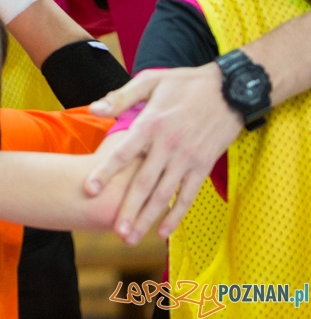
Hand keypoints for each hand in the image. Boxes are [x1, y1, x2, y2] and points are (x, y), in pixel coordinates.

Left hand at [84, 64, 237, 241]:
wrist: (229, 90)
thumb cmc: (184, 83)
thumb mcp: (150, 81)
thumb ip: (121, 98)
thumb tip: (94, 109)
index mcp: (151, 124)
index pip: (123, 153)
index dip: (106, 172)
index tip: (89, 189)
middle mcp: (168, 146)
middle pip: (144, 183)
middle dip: (128, 209)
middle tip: (115, 231)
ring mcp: (187, 159)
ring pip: (164, 194)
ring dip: (148, 217)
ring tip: (132, 236)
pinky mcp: (202, 166)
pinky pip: (188, 195)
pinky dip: (176, 214)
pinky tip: (163, 231)